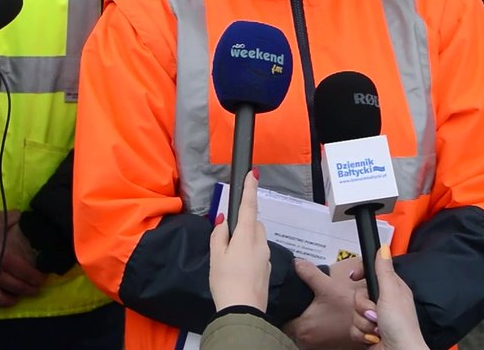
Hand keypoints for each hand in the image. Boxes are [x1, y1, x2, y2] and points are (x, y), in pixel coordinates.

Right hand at [0, 211, 43, 307]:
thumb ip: (13, 218)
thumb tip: (21, 215)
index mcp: (5, 259)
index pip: (26, 273)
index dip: (36, 278)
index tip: (41, 280)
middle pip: (16, 288)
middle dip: (29, 290)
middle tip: (35, 290)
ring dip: (10, 301)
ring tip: (15, 298)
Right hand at [209, 171, 270, 311]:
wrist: (243, 311)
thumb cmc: (225, 280)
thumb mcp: (215, 257)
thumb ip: (219, 236)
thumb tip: (224, 221)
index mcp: (246, 236)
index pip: (249, 206)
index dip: (250, 188)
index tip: (253, 173)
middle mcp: (260, 243)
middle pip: (254, 224)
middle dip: (244, 225)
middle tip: (227, 240)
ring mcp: (266, 257)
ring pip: (257, 240)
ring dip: (247, 242)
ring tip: (230, 260)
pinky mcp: (268, 270)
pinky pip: (259, 255)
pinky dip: (250, 256)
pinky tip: (239, 271)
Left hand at [288, 257, 365, 349]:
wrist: (371, 324)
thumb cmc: (349, 310)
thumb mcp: (328, 286)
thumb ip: (309, 273)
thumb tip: (297, 263)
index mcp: (301, 328)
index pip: (281, 319)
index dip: (284, 308)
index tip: (287, 298)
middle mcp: (307, 340)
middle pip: (291, 326)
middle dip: (295, 314)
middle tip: (300, 300)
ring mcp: (317, 345)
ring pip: (304, 331)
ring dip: (306, 321)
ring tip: (312, 306)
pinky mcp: (327, 345)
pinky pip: (315, 335)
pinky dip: (317, 326)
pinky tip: (323, 315)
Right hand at [351, 247, 428, 349]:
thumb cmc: (401, 325)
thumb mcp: (391, 293)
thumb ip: (383, 270)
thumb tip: (383, 247)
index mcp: (392, 289)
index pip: (371, 273)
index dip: (361, 274)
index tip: (354, 277)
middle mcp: (383, 302)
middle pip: (358, 294)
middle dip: (363, 306)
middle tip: (375, 312)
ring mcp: (375, 318)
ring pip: (354, 312)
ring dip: (363, 322)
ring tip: (377, 328)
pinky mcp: (368, 332)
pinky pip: (353, 327)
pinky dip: (361, 334)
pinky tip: (373, 338)